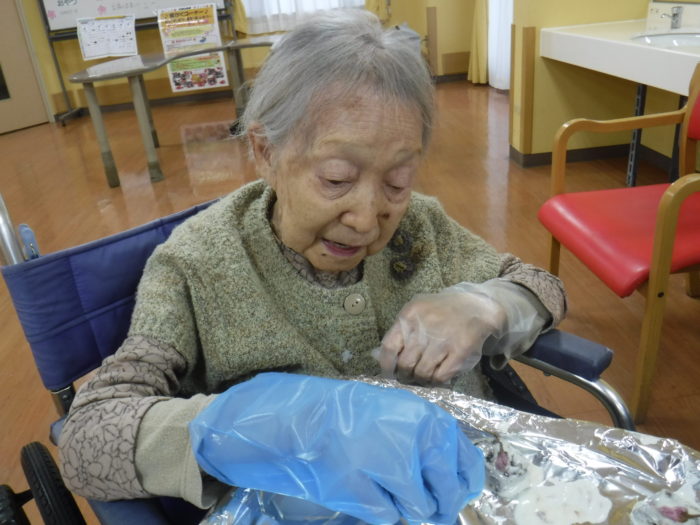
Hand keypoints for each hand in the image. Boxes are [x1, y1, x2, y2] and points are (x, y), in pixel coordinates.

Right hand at [190, 373, 483, 524]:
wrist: (308, 418)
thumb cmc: (357, 417)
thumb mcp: (401, 416)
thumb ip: (431, 444)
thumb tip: (459, 485)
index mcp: (429, 421)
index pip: (468, 465)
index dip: (464, 486)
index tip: (456, 493)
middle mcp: (416, 441)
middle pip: (445, 494)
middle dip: (438, 505)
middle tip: (425, 505)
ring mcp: (388, 465)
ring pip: (417, 510)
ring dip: (407, 507)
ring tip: (388, 488)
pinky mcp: (362, 486)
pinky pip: (387, 515)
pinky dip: (382, 510)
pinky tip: (369, 490)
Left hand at [379, 286, 506, 384]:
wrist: (476, 306)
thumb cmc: (440, 311)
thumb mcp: (416, 312)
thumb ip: (398, 332)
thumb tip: (378, 357)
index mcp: (410, 315)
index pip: (389, 347)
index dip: (386, 365)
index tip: (389, 373)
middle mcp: (425, 327)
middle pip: (405, 364)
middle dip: (405, 375)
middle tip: (409, 376)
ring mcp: (443, 340)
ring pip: (422, 373)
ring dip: (421, 379)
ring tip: (424, 376)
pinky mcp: (460, 351)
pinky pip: (440, 377)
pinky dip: (436, 381)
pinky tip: (437, 376)